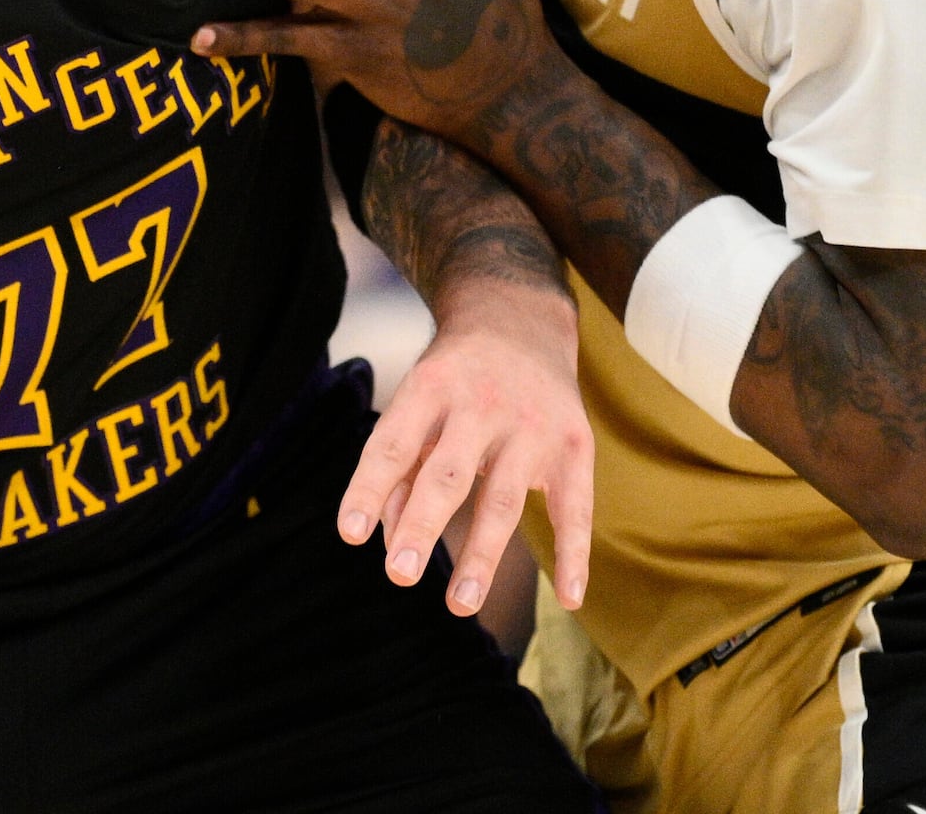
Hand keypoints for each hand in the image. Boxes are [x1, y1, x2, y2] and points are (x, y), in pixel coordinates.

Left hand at [343, 279, 592, 616]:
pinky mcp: (574, 445)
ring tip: (460, 604)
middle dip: (423, 523)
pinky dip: (575, 554)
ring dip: (482, 555)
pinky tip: (570, 598)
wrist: (521, 320)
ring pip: (503, 498)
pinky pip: (575, 507)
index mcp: (429, 389)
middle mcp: (479, 405)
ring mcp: (530, 426)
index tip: (350, 534)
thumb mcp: (416, 403)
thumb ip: (399, 468)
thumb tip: (390, 539)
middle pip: (447, 472)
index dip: (369, 488)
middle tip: (400, 574)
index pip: (392, 443)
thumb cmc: (453, 378)